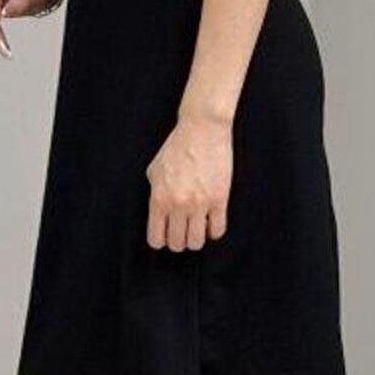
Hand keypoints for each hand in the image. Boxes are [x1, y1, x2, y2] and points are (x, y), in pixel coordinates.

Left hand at [146, 113, 231, 251]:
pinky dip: (214, 231)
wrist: (202, 129)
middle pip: (177, 244)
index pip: (156, 239)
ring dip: (197, 238)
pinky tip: (212, 221)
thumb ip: (155, 193)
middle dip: (179, 241)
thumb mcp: (155, 170)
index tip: (167, 235)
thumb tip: (159, 213)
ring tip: (198, 227)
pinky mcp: (219, 199)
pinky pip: (218, 230)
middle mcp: (178, 204)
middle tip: (183, 231)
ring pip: (197, 242)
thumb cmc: (177, 147)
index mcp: (159, 198)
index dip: (161, 241)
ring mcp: (200, 203)